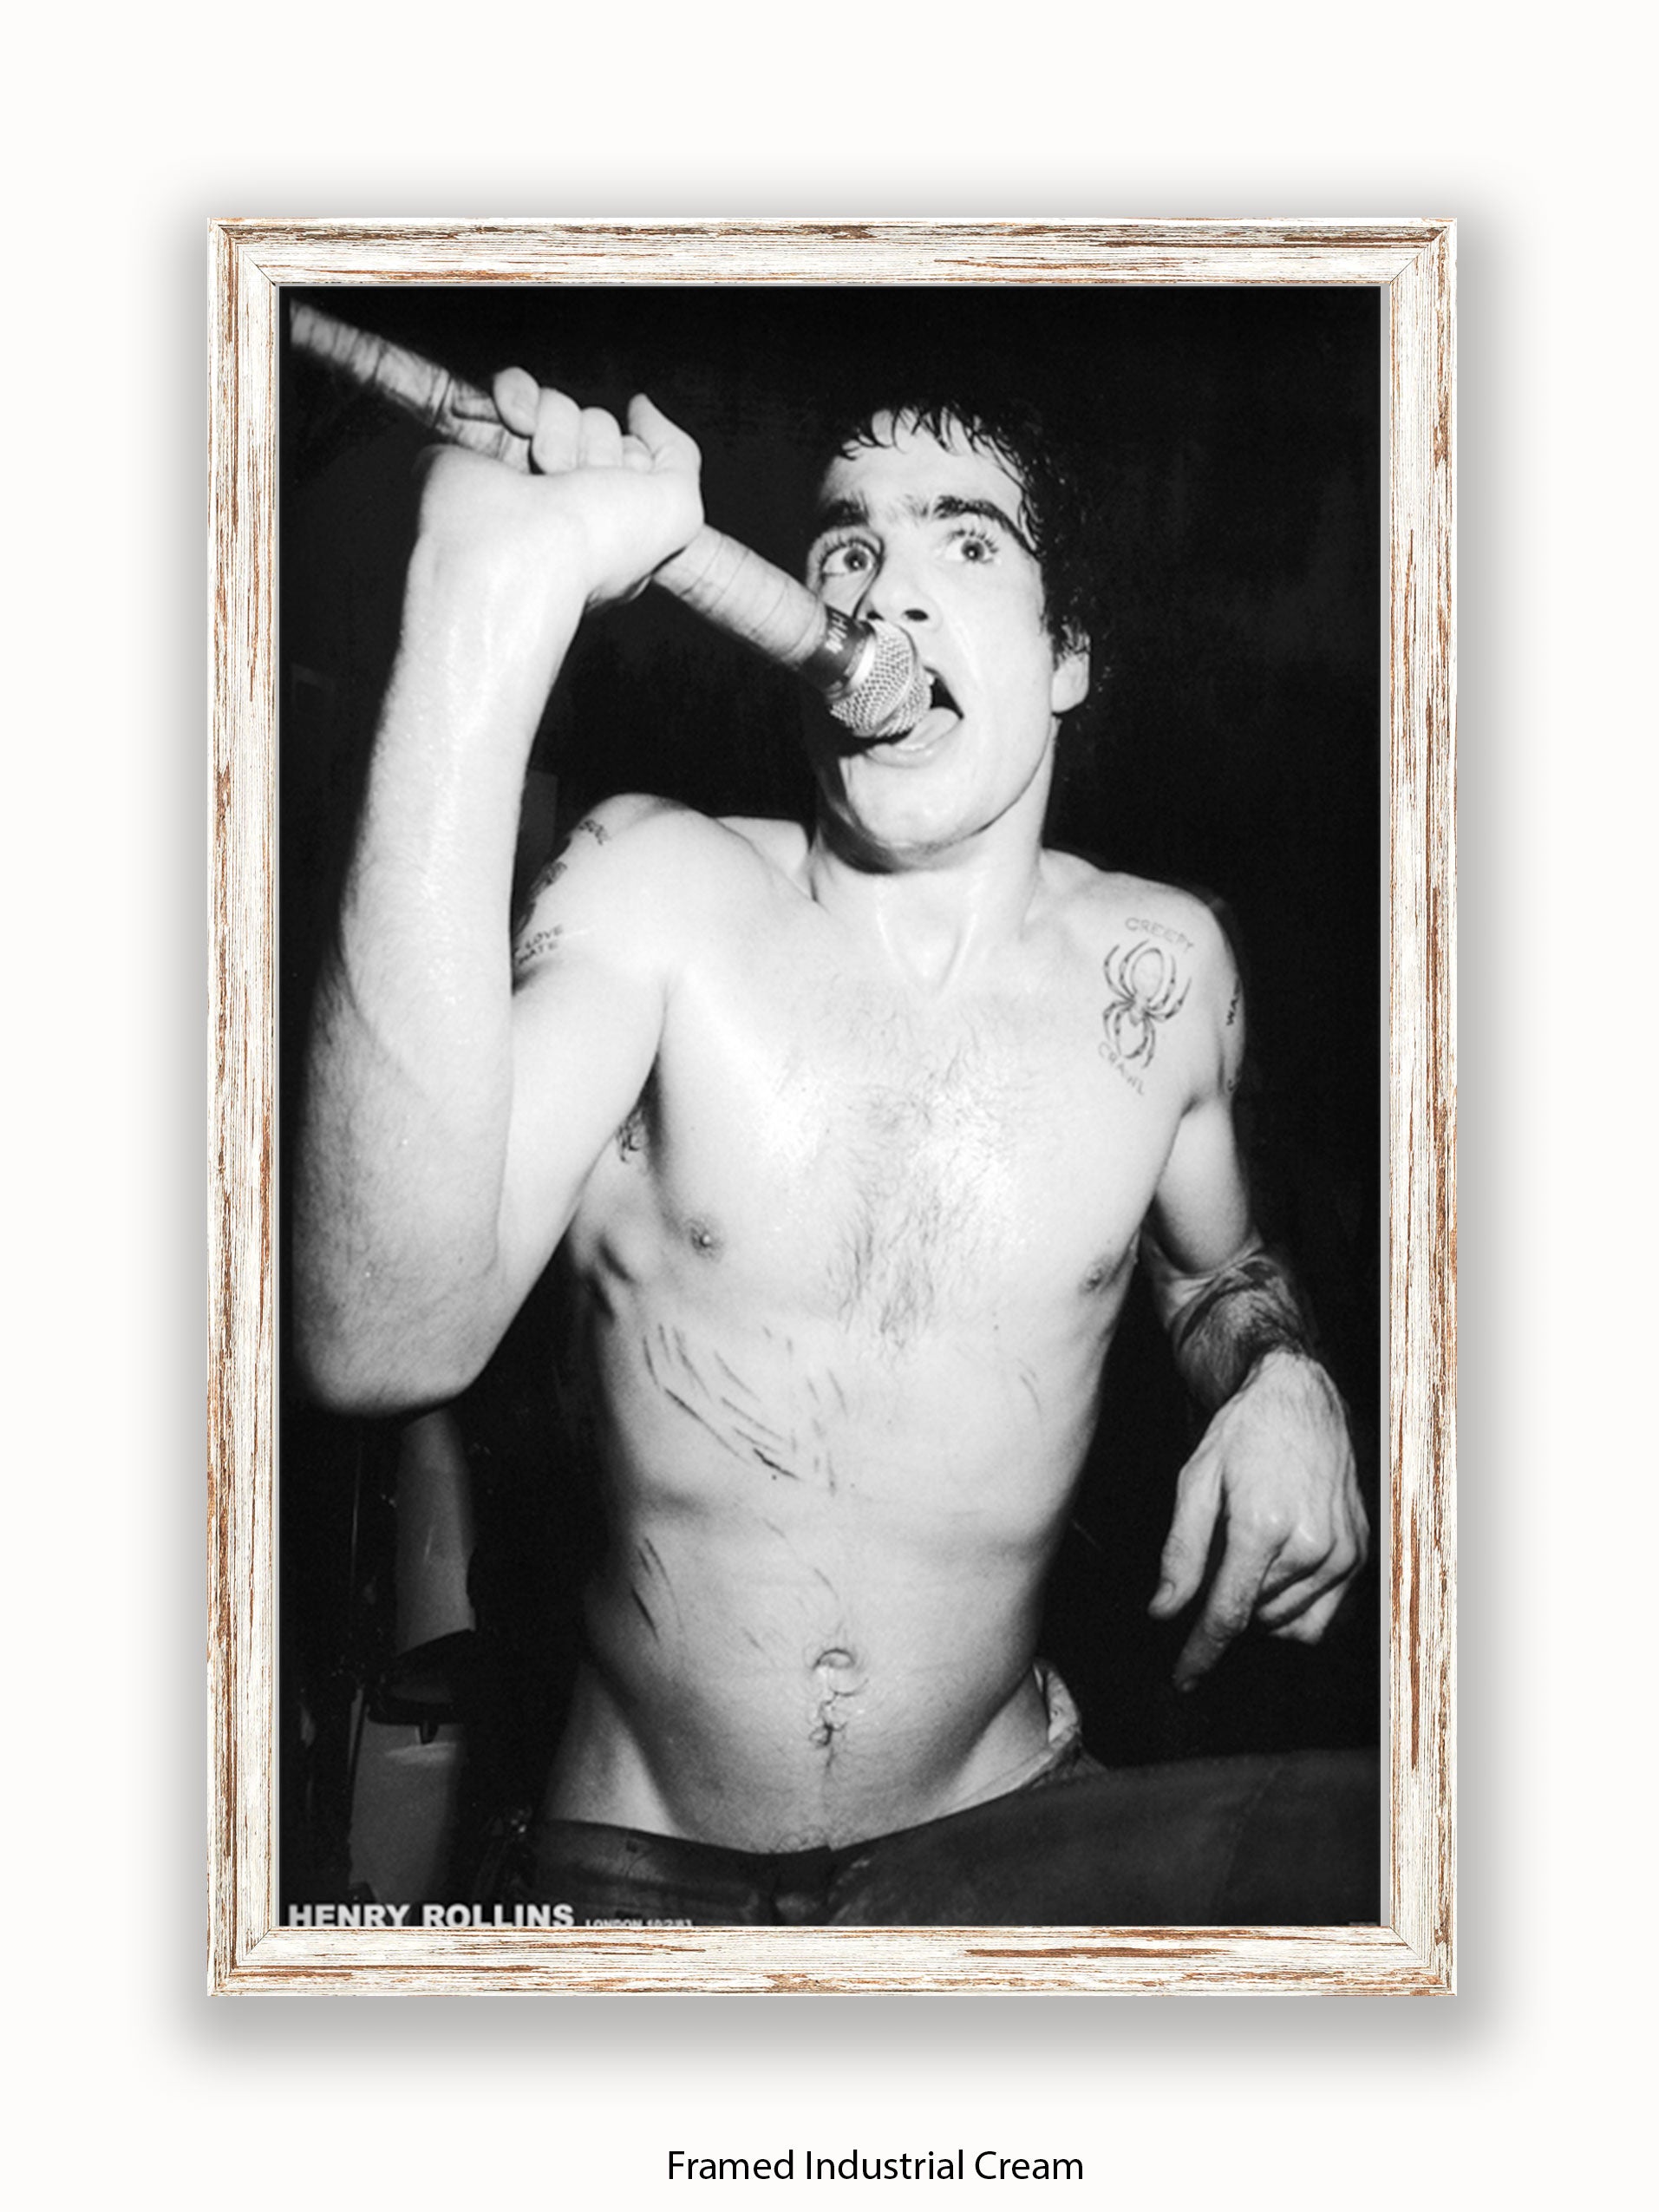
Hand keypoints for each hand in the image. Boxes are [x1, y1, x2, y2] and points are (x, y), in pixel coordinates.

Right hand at [415, 370, 703, 613]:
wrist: (516, 553)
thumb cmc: (599, 545)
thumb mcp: (677, 511)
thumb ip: (678, 456)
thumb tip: (641, 408)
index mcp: (605, 520)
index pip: (631, 454)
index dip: (632, 464)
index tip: (622, 494)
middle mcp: (562, 496)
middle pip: (597, 424)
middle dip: (596, 447)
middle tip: (578, 488)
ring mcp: (517, 468)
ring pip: (557, 403)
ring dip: (559, 428)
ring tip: (546, 473)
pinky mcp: (476, 441)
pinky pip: (511, 385)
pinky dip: (517, 393)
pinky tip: (516, 423)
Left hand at [1148, 1349, 1367, 1687]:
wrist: (1300, 1399)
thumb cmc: (1243, 1434)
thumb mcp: (1195, 1482)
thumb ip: (1180, 1554)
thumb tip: (1163, 1611)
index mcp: (1263, 1525)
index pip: (1228, 1612)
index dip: (1201, 1652)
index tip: (1183, 1678)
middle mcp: (1311, 1544)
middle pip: (1252, 1616)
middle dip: (1225, 1598)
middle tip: (1219, 1549)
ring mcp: (1343, 1552)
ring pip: (1284, 1620)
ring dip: (1257, 1602)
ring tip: (1250, 1545)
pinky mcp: (1359, 1555)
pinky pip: (1320, 1616)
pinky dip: (1291, 1608)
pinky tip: (1276, 1570)